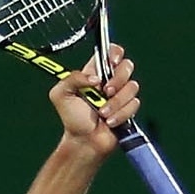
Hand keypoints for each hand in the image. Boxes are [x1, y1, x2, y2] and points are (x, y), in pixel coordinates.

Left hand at [48, 43, 140, 158]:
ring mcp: (121, 95)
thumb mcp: (60, 94)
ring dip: (116, 103)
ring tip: (102, 113)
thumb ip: (74, 78)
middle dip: (118, 79)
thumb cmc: (72, 118)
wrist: (84, 141)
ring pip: (132, 87)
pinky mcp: (129, 109)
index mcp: (95, 72)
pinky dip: (120, 114)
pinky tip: (109, 121)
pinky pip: (134, 105)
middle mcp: (110, 81)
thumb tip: (96, 78)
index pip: (111, 52)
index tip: (111, 63)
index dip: (115, 53)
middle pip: (127, 65)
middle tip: (105, 92)